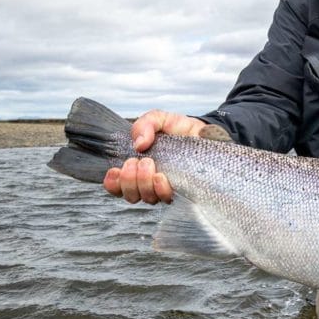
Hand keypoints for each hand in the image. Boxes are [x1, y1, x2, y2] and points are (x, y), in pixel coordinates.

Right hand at [102, 110, 216, 203]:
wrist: (205, 132)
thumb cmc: (178, 129)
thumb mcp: (159, 119)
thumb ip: (144, 125)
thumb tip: (138, 144)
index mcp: (138, 168)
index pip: (118, 187)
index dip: (113, 184)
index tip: (115, 171)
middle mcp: (150, 183)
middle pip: (131, 196)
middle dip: (130, 180)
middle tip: (140, 161)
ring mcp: (165, 189)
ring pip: (147, 198)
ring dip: (143, 183)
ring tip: (151, 164)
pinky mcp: (182, 191)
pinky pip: (166, 199)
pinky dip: (160, 189)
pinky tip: (161, 177)